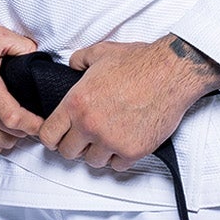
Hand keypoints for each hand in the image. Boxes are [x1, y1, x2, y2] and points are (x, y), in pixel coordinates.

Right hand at [0, 18, 43, 154]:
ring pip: (0, 144)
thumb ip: (21, 44)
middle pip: (11, 134)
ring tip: (19, 124)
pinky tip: (1, 129)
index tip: (44, 122)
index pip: (15, 118)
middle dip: (28, 129)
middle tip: (36, 120)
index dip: (35, 124)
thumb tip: (38, 56)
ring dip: (13, 137)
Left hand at [37, 35, 219, 170]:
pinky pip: (117, 166)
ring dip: (97, 152)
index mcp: (76, 103)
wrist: (171, 72)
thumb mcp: (100, 53)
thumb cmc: (139, 62)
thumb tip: (71, 66)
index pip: (48, 135)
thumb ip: (78, 60)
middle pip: (68, 152)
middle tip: (84, 138)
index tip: (59, 136)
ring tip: (106, 139)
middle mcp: (90, 125)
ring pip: (93, 162)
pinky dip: (119, 158)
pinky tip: (123, 143)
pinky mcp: (133, 150)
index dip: (52, 137)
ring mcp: (111, 140)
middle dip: (74, 146)